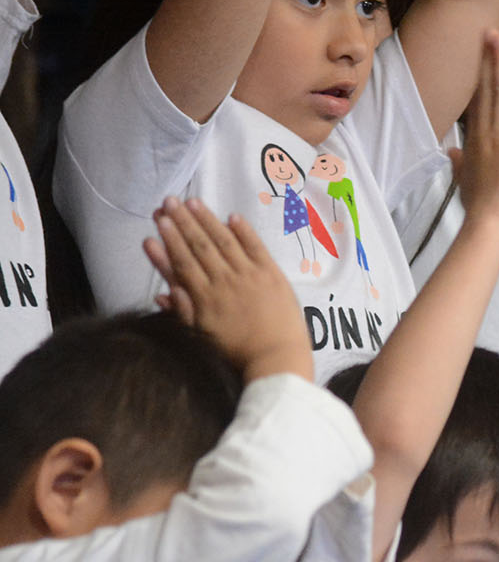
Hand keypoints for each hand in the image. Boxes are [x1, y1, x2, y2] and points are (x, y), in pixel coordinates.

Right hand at [143, 196, 312, 381]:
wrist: (277, 360)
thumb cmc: (237, 353)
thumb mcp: (202, 336)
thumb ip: (182, 312)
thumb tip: (163, 291)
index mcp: (205, 297)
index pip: (182, 262)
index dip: (169, 240)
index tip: (158, 221)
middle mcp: (225, 282)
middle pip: (199, 246)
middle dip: (182, 222)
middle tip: (169, 201)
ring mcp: (250, 276)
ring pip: (224, 242)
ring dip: (207, 220)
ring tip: (193, 202)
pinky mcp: (273, 275)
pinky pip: (257, 247)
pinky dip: (244, 231)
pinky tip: (232, 217)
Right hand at [452, 31, 498, 235]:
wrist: (489, 224)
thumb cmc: (481, 207)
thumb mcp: (468, 179)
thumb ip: (461, 163)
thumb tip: (451, 153)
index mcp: (479, 140)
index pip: (482, 102)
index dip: (482, 77)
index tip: (483, 56)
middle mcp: (486, 133)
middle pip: (487, 89)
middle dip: (489, 59)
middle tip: (489, 32)